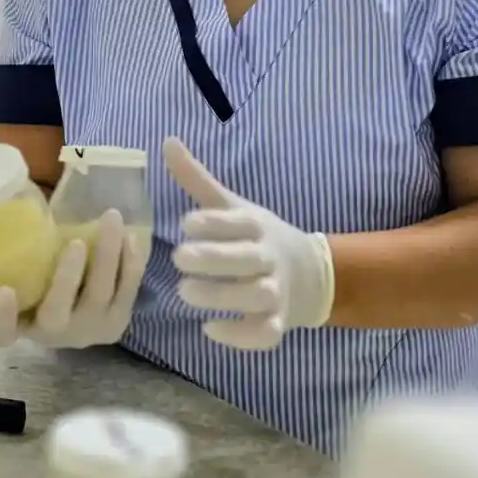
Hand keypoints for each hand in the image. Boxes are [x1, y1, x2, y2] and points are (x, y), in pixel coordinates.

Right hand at [0, 209, 145, 348]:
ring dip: (107, 257)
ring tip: (111, 219)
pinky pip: (127, 292)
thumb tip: (20, 193)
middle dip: (67, 278)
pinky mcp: (117, 323)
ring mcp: (88, 331)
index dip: (2, 317)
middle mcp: (53, 335)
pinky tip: (129, 236)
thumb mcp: (22, 278)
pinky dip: (130, 263)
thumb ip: (17, 256)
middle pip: (57, 313)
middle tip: (75, 242)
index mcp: (20, 326)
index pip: (2, 333)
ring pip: (98, 297)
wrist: (78, 320)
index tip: (4, 290)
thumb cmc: (41, 288)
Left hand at [163, 137, 334, 349]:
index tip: (186, 222)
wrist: (310, 275)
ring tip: (185, 292)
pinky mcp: (276, 323)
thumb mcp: (232, 207)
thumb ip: (197, 179)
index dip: (215, 222)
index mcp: (257, 226)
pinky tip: (210, 329)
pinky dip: (240, 336)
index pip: (239, 222)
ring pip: (256, 297)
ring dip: (222, 296)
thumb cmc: (257, 237)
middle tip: (178, 258)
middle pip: (247, 259)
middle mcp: (269, 258)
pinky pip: (264, 334)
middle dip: (214, 259)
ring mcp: (276, 292)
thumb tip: (166, 141)